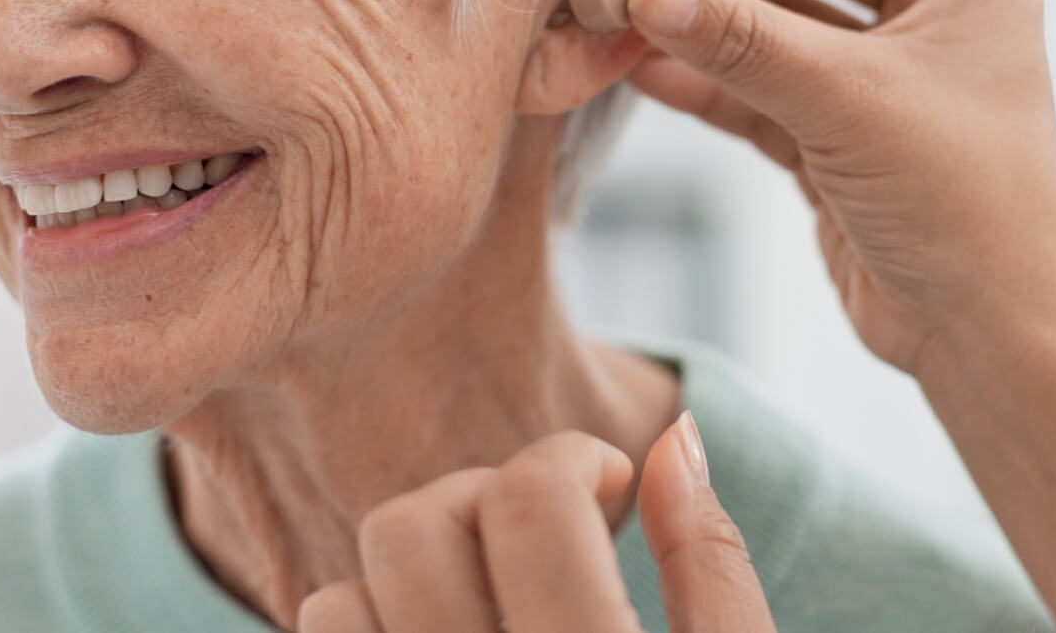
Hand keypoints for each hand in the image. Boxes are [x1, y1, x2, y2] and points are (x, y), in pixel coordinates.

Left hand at [297, 416, 775, 632]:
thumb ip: (715, 570)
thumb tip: (673, 440)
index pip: (529, 504)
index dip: (572, 459)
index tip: (609, 481)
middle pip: (413, 530)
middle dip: (482, 498)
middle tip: (544, 533)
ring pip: (340, 600)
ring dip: (414, 570)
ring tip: (488, 594)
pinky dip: (370, 622)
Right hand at [626, 0, 1055, 374]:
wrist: (990, 339)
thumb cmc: (962, 205)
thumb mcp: (848, 103)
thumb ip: (743, 40)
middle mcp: (926, 16)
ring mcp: (879, 80)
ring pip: (773, 23)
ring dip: (701, 19)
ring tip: (621, 6)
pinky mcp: (839, 139)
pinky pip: (760, 89)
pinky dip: (706, 81)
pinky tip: (644, 71)